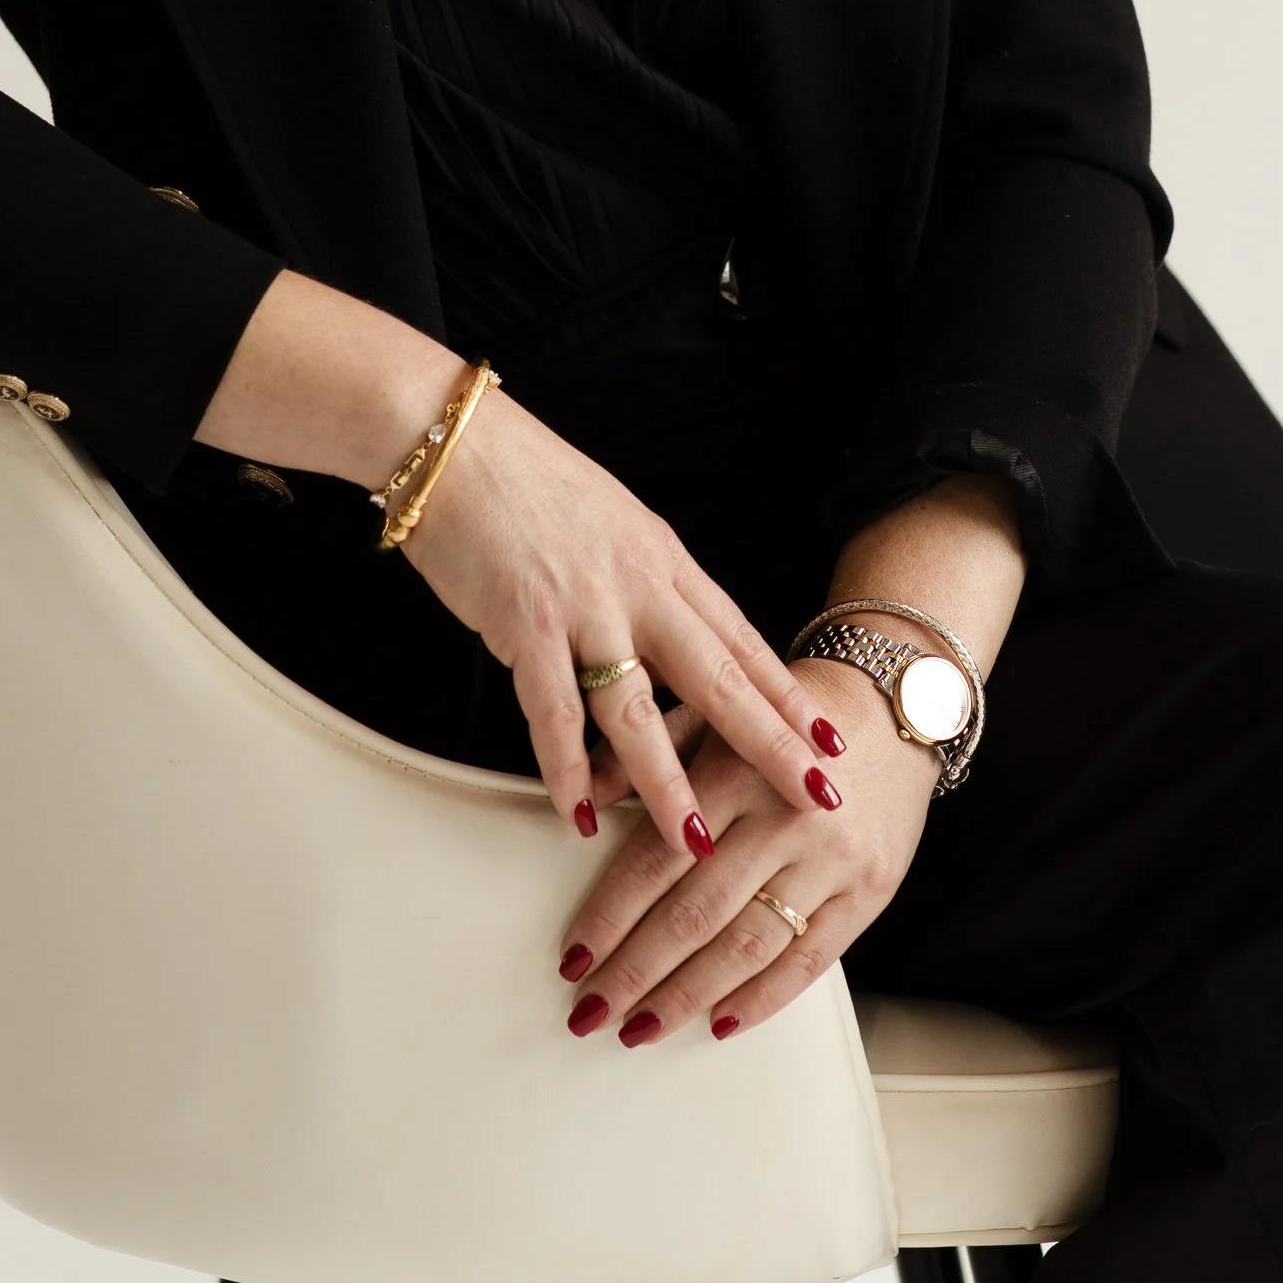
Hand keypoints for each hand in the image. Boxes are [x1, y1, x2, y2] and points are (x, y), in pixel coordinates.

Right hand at [401, 386, 847, 857]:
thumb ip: (641, 575)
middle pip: (717, 677)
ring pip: (639, 710)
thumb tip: (667, 625)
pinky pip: (551, 711)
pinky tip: (578, 811)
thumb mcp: (609, 517)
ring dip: (669, 782)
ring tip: (697, 839)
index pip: (739, 637)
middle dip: (770, 744)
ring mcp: (583, 605)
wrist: (454, 443)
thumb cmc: (524, 478)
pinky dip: (565, 766)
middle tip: (815, 794)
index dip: (785, 693)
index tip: (828, 737)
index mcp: (662, 557)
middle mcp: (636, 583)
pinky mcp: (524, 622)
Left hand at [552, 663, 937, 1045]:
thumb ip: (647, 756)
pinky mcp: (870, 892)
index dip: (609, 916)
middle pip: (695, 914)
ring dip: (687, 996)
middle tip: (592, 1009)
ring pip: (747, 946)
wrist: (891, 703)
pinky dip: (763, 999)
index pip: (657, 860)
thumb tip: (583, 801)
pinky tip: (719, 1021)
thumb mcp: (709, 711)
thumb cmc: (787, 711)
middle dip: (635, 972)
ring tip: (642, 1026)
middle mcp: (785, 819)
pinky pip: (811, 961)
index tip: (574, 957)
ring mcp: (832, 861)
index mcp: (736, 771)